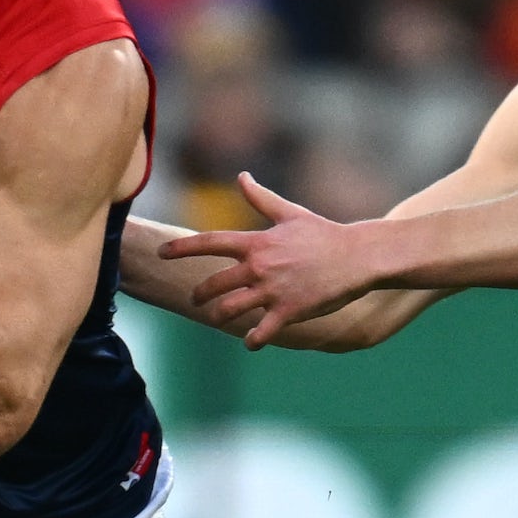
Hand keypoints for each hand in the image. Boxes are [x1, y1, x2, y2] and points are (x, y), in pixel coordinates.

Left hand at [159, 172, 371, 348]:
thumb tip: (242, 176)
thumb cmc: (324, 233)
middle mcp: (259, 267)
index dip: (181, 248)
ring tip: (217, 318)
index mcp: (256, 243)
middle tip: (196, 299)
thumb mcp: (290, 213)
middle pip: (213, 284)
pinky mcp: (289, 312)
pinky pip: (260, 332)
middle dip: (199, 294)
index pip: (209, 242)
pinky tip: (250, 341)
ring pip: (230, 310)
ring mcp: (273, 291)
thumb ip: (261, 198)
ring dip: (219, 317)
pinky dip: (252, 340)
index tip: (161, 253)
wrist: (357, 257)